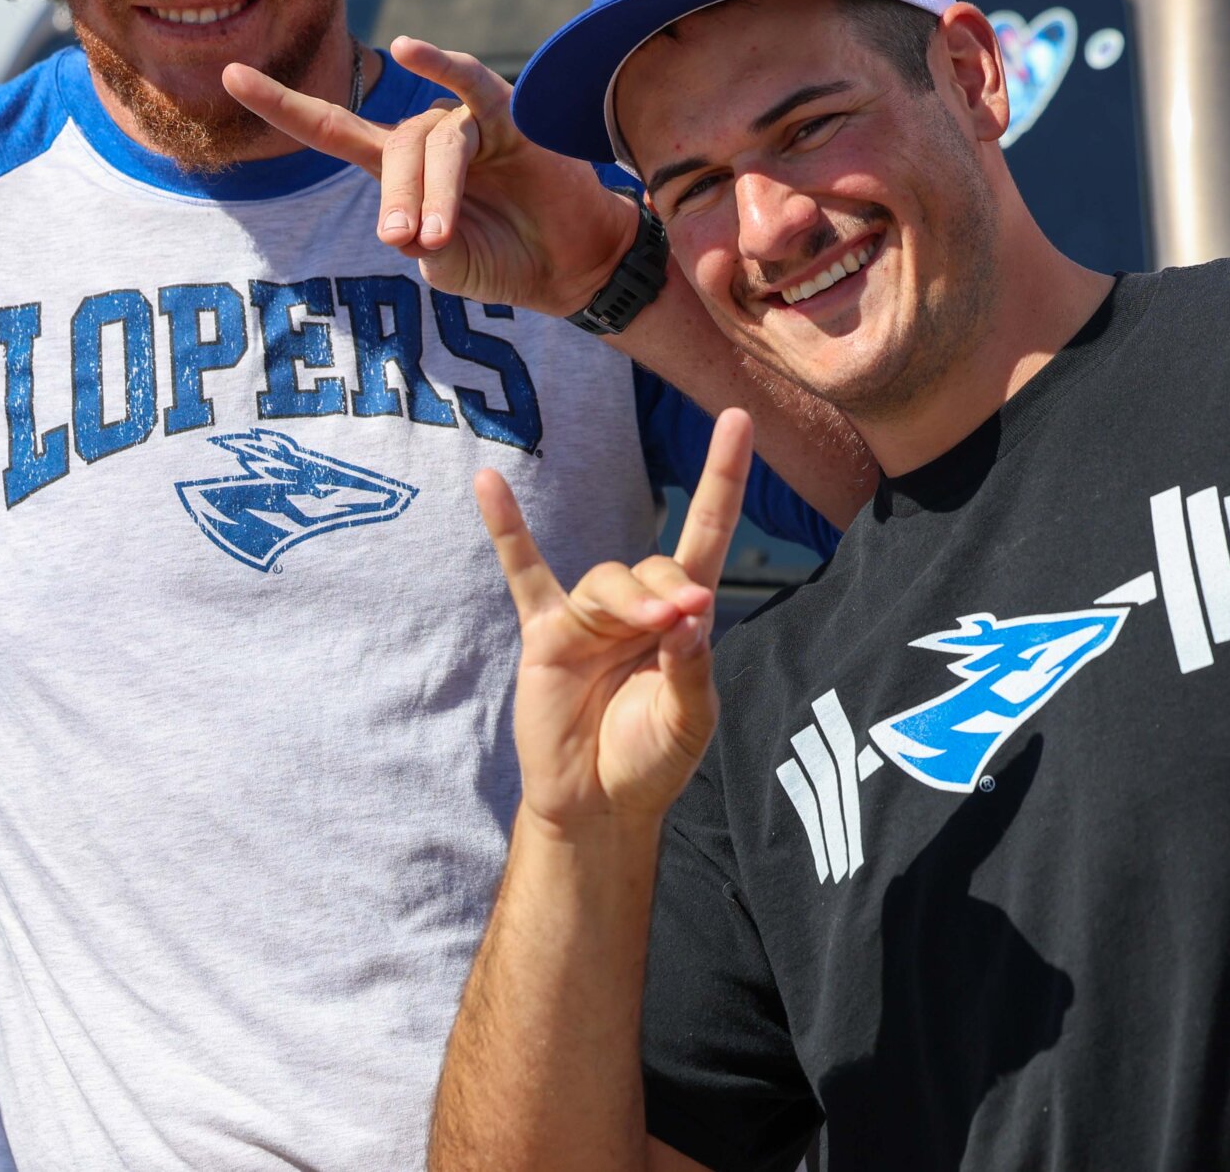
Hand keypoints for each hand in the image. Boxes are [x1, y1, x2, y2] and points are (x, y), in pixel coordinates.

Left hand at [224, 37, 639, 314]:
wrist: (571, 266)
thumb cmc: (504, 261)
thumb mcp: (447, 266)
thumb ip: (422, 245)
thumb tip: (413, 225)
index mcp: (397, 168)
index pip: (329, 128)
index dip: (281, 104)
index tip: (230, 74)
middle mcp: (425, 136)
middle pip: (390, 153)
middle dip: (398, 202)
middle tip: (414, 244)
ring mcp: (466, 123)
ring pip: (433, 145)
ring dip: (434, 193)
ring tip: (440, 236)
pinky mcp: (510, 117)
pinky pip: (473, 85)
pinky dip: (443, 64)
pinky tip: (411, 47)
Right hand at [476, 407, 751, 830]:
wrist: (599, 807)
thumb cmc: (651, 761)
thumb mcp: (688, 722)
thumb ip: (691, 669)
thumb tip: (689, 613)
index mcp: (683, 619)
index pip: (707, 532)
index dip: (723, 478)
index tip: (739, 421)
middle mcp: (636, 608)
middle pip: (655, 566)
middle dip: (669, 589)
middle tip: (678, 625)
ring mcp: (587, 618)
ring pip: (606, 578)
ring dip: (628, 599)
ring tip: (649, 628)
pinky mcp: (545, 635)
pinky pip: (524, 574)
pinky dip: (507, 531)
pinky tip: (489, 485)